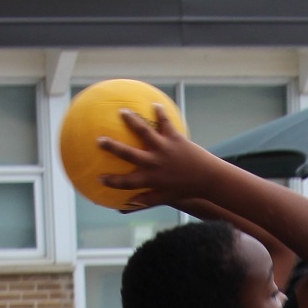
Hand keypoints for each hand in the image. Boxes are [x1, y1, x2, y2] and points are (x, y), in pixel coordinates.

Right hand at [97, 106, 211, 209]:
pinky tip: (155, 104)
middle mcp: (154, 163)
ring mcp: (164, 149)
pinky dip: (160, 113)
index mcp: (151, 179)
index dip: (111, 181)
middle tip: (99, 140)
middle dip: (112, 147)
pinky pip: (165, 123)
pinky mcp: (175, 138)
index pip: (126, 182)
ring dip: (132, 120)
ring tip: (122, 111)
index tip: (98, 178)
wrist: (208, 179)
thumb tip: (128, 204)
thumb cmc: (186, 190)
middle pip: (128, 153)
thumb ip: (146, 199)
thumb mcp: (166, 198)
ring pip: (144, 131)